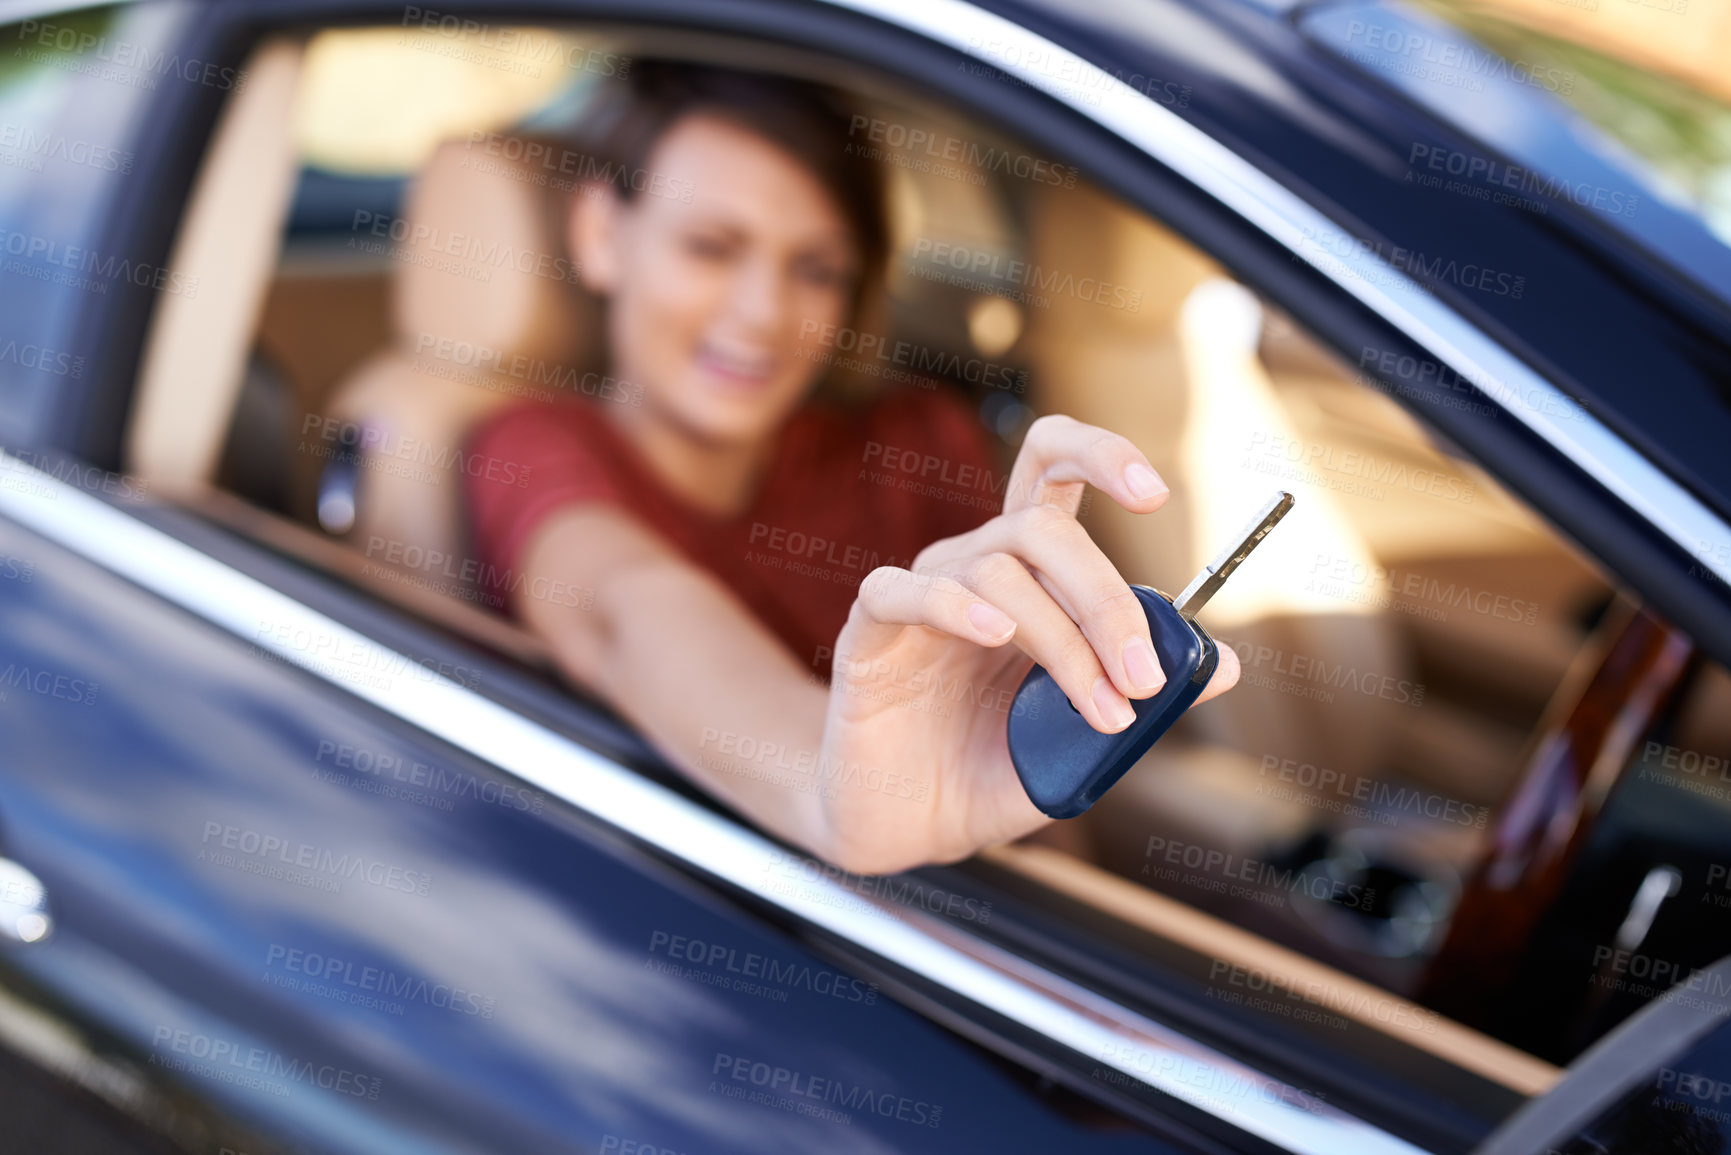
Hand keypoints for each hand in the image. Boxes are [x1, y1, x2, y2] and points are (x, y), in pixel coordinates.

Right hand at [816, 415, 1240, 874]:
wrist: (911, 825)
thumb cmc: (990, 768)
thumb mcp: (1084, 735)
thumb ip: (1143, 695)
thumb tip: (1226, 664)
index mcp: (1026, 571)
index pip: (1052, 469)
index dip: (1100, 456)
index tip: (1155, 494)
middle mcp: (973, 567)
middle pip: (1041, 527)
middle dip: (1108, 598)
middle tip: (1143, 678)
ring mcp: (920, 596)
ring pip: (998, 571)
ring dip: (1064, 642)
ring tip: (1097, 711)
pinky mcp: (870, 634)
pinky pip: (906, 591)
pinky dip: (956, 606)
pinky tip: (996, 635)